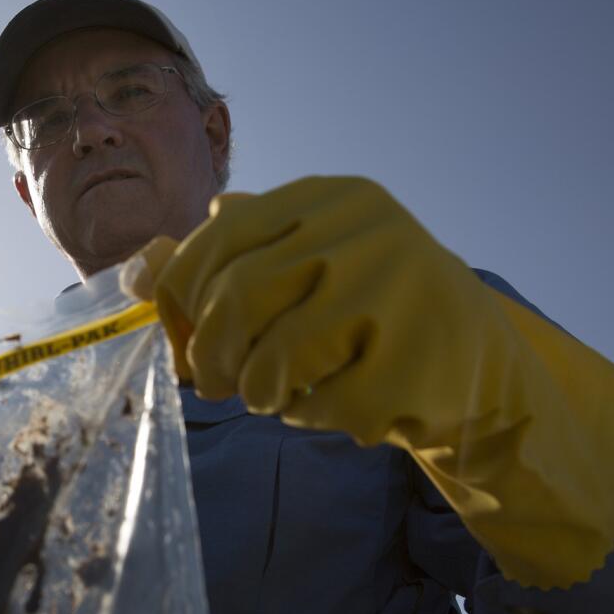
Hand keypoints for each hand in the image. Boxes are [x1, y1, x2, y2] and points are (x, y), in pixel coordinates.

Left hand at [125, 176, 613, 588]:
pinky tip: (343, 403)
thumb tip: (135, 270)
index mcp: (330, 197)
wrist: (478, 364)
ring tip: (279, 393)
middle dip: (212, 356)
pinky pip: (322, 406)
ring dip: (260, 393)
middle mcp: (366, 229)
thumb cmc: (367, 314)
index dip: (180, 301)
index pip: (216, 243)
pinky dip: (314, 416)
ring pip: (272, 359)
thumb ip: (222, 261)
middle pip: (235, 299)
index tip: (183, 339)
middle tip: (216, 384)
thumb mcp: (302, 267)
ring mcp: (398, 292)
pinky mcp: (416, 362)